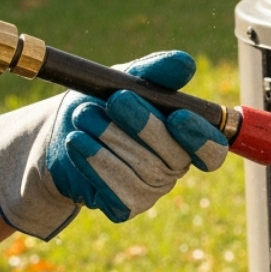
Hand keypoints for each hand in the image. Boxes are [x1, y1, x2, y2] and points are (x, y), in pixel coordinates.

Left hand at [0, 51, 228, 238]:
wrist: (58, 134)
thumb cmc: (102, 103)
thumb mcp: (126, 79)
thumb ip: (156, 72)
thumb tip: (185, 64)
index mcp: (186, 139)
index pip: (211, 150)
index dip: (200, 138)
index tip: (179, 116)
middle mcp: (174, 167)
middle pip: (173, 158)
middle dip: (144, 126)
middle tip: (116, 99)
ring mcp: (151, 191)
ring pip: (143, 171)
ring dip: (110, 139)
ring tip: (83, 116)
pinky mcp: (124, 207)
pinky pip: (117, 190)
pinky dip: (95, 161)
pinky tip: (76, 142)